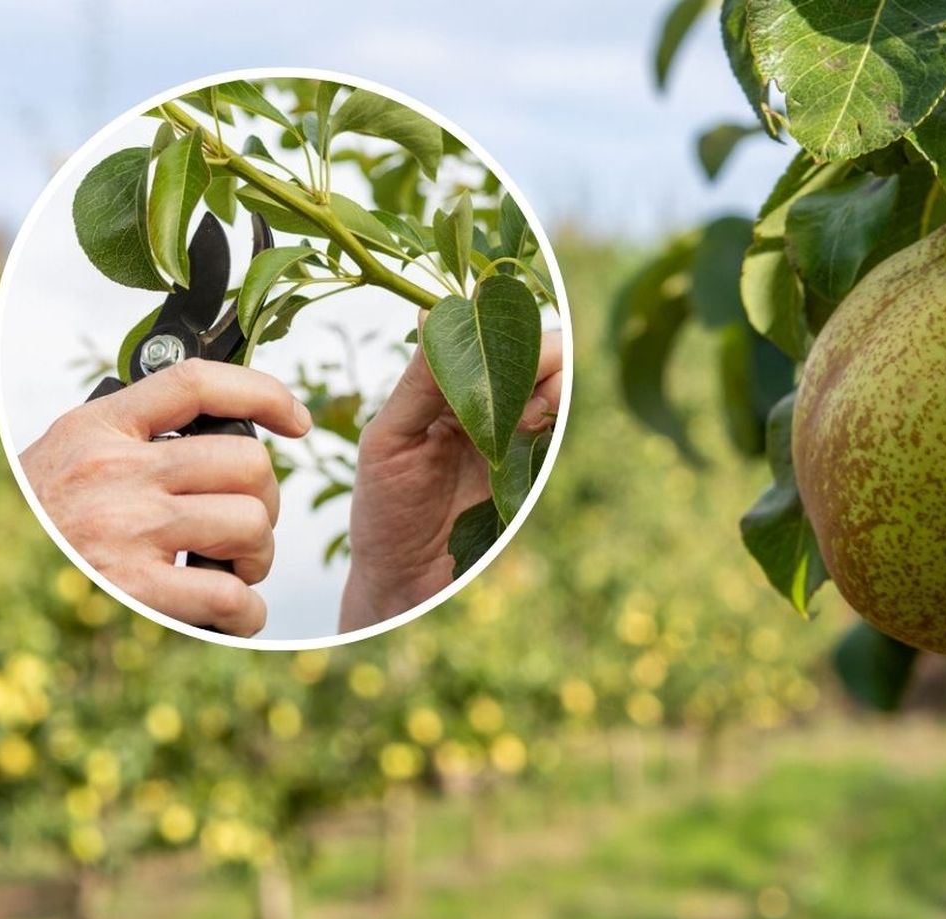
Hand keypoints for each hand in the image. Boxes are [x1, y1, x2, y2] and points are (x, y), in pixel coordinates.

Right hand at [19, 360, 311, 635]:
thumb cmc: (41, 517)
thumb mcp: (73, 451)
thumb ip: (137, 434)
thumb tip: (221, 421)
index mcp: (100, 427)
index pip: (197, 383)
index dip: (264, 393)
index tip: (298, 420)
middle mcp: (115, 470)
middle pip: (248, 464)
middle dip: (264, 500)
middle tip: (241, 527)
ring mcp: (125, 528)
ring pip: (251, 525)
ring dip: (257, 556)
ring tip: (230, 568)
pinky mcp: (132, 588)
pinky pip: (230, 595)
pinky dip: (245, 611)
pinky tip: (230, 612)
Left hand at [339, 327, 562, 631]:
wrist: (403, 583)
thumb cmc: (384, 510)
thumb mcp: (390, 439)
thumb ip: (420, 382)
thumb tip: (432, 309)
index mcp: (453, 383)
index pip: (497, 332)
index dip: (507, 331)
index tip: (497, 351)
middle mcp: (493, 404)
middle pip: (543, 355)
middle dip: (542, 363)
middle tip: (518, 393)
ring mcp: (519, 440)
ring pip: (561, 393)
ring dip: (552, 397)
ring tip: (526, 424)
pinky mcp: (536, 476)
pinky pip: (560, 441)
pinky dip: (554, 434)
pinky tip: (530, 448)